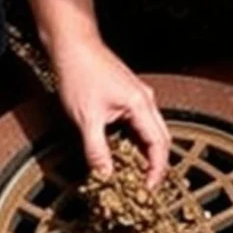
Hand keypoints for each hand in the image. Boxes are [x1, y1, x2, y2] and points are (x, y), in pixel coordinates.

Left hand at [50, 36, 170, 187]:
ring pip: (151, 133)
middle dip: (156, 165)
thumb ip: (97, 150)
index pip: (159, 146)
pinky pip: (140, 125)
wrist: (71, 44)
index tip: (148, 189)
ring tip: (135, 175)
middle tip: (144, 187)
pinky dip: (136, 142)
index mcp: (141, 105)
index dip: (156, 170)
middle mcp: (146, 101)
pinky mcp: (128, 97)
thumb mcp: (86, 118)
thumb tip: (104, 176)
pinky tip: (124, 153)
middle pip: (161, 140)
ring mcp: (138, 97)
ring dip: (146, 154)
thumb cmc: (79, 71)